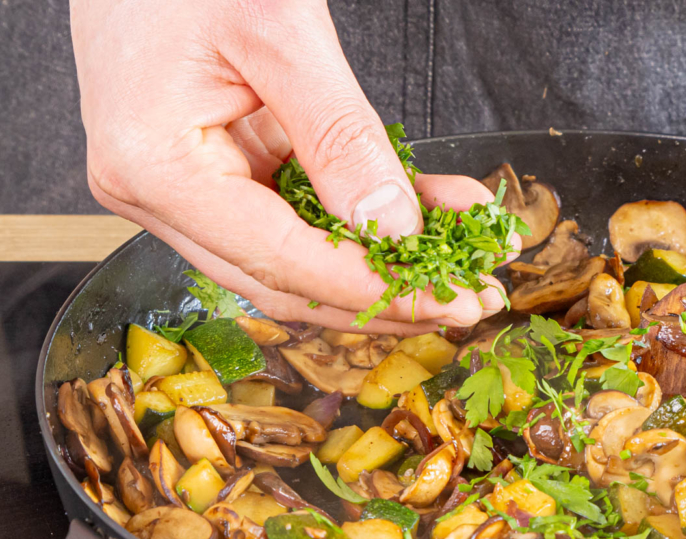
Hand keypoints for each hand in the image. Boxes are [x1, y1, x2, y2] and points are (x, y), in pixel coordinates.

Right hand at [72, 0, 509, 334]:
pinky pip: (293, 215)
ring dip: (380, 267)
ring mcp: (182, 189)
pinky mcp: (211, 173)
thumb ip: (340, 137)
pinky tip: (427, 217)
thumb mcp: (282, 32)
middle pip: (287, 281)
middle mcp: (156, 193)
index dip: (372, 289)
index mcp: (156, 166)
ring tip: (459, 267)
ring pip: (294, 259)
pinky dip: (360, 220)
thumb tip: (394, 227)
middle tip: (471, 301)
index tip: (448, 301)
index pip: (280, 261)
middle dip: (386, 296)